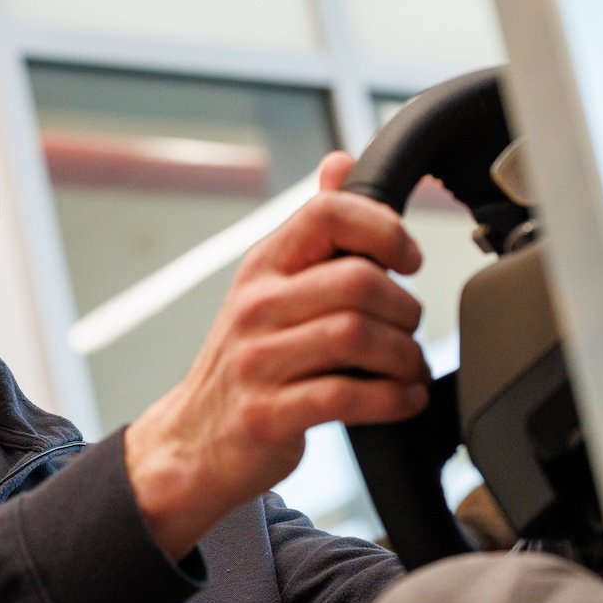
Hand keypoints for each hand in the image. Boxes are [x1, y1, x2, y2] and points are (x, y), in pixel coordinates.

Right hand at [125, 152, 431, 558]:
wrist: (193, 440)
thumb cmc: (247, 360)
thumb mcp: (271, 287)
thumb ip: (313, 231)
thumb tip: (340, 161)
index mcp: (264, 266)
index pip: (328, 214)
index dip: (383, 229)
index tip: (408, 260)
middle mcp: (256, 306)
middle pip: (358, 282)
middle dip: (405, 309)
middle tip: (409, 329)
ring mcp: (257, 361)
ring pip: (358, 336)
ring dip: (404, 356)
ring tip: (408, 368)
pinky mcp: (267, 414)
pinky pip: (347, 397)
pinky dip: (392, 399)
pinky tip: (403, 399)